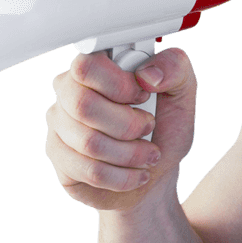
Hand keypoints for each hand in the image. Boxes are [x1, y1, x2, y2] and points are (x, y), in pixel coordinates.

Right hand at [44, 47, 196, 211]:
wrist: (155, 173)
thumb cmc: (164, 129)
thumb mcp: (182, 94)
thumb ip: (175, 67)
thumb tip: (148, 73)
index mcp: (97, 67)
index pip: (86, 65)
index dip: (118, 85)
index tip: (142, 96)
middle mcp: (70, 91)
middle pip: (83, 105)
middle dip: (128, 125)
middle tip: (149, 127)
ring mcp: (59, 125)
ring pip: (88, 142)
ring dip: (131, 154)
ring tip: (148, 154)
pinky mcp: (58, 157)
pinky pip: (88, 171)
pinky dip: (123, 177)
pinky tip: (135, 174)